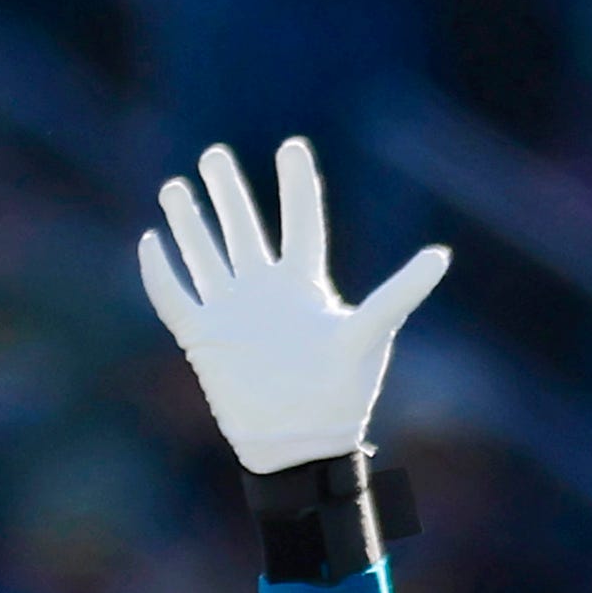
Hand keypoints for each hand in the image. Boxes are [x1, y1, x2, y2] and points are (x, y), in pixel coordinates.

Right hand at [134, 139, 448, 473]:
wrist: (300, 446)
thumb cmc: (341, 394)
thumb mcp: (370, 335)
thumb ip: (400, 292)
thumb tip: (442, 256)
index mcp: (305, 285)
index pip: (301, 222)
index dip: (296, 185)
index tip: (291, 146)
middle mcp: (266, 292)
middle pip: (243, 229)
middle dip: (228, 192)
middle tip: (214, 155)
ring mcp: (232, 313)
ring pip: (205, 255)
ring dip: (189, 222)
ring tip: (176, 186)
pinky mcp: (204, 340)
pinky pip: (175, 298)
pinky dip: (160, 272)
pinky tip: (149, 241)